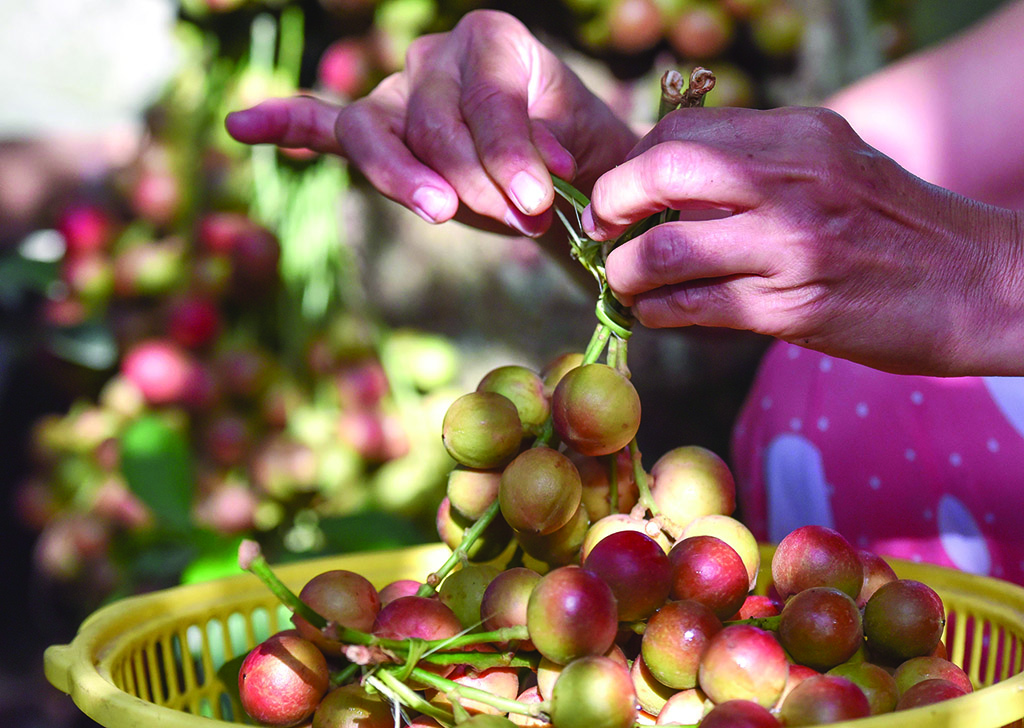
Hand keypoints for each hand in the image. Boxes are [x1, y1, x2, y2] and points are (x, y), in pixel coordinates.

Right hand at [225, 10, 636, 238]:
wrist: (555, 163)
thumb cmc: (569, 152)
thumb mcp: (581, 150)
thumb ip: (558, 156)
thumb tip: (543, 174)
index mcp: (494, 41)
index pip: (487, 96)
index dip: (512, 152)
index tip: (539, 201)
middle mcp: (435, 55)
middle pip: (433, 119)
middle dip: (475, 180)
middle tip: (521, 221)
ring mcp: (395, 90)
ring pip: (377, 130)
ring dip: (404, 179)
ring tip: (440, 211)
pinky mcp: (371, 128)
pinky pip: (322, 122)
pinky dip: (284, 125)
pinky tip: (242, 125)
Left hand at [583, 105, 1023, 375]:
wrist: (977, 285)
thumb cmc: (896, 227)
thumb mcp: (836, 164)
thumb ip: (762, 163)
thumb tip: (673, 177)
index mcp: (799, 135)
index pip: (683, 133)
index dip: (634, 164)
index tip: (620, 194)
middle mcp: (791, 180)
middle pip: (662, 171)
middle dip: (611, 203)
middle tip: (600, 230)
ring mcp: (790, 245)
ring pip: (665, 248)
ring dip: (625, 271)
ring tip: (624, 281)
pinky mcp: (792, 307)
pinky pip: (694, 307)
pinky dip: (656, 310)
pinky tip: (654, 312)